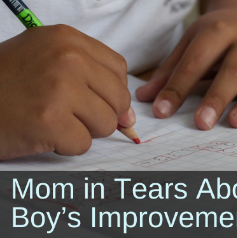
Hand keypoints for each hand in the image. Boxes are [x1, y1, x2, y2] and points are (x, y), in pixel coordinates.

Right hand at [0, 25, 133, 159]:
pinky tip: (43, 133)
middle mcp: (67, 58)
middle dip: (101, 114)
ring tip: (54, 121)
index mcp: (67, 39)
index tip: (100, 102)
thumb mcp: (49, 62)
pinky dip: (65, 145)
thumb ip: (93, 81)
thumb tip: (129, 117)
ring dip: (83, 130)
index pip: (118, 69)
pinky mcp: (50, 120)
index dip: (113, 91)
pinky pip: (83, 144)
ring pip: (106, 123)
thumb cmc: (8, 84)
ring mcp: (59, 88)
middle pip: (118, 98)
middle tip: (71, 114)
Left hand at [136, 8, 236, 129]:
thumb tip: (144, 99)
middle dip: (217, 97)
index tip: (161, 112)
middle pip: (233, 70)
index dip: (177, 88)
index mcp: (217, 32)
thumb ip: (169, 71)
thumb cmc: (216, 36)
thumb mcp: (190, 44)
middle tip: (202, 123)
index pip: (194, 63)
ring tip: (236, 123)